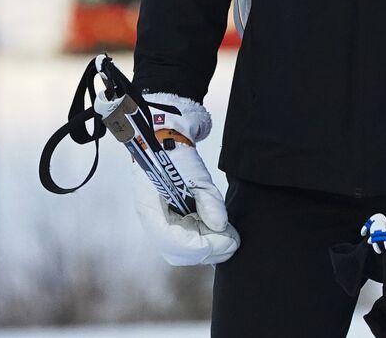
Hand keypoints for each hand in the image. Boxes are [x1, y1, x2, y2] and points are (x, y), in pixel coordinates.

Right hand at [130, 94, 239, 264]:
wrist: (164, 133)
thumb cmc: (175, 151)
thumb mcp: (194, 174)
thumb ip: (208, 201)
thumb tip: (221, 226)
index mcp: (152, 210)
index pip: (176, 243)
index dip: (205, 246)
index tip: (230, 240)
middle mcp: (155, 220)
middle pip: (180, 252)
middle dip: (209, 250)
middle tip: (233, 241)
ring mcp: (161, 220)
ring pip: (183, 248)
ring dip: (207, 245)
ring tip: (229, 235)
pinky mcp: (171, 217)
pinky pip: (186, 238)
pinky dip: (203, 237)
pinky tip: (219, 230)